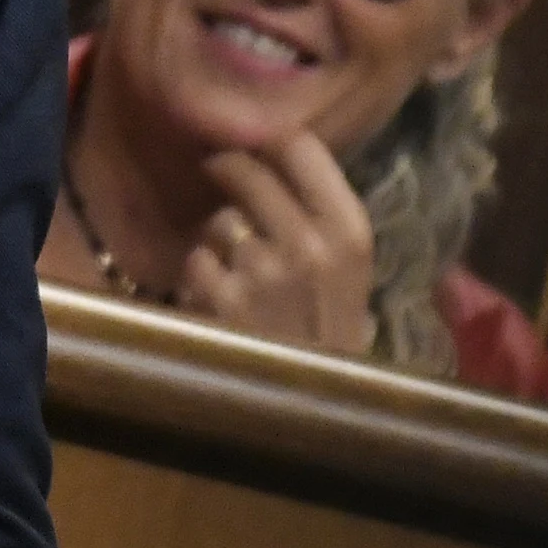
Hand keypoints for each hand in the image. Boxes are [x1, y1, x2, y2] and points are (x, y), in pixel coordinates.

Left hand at [171, 132, 375, 355]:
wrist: (318, 407)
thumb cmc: (332, 331)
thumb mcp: (350, 268)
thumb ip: (321, 212)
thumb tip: (274, 153)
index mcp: (351, 231)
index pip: (301, 146)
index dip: (269, 141)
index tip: (256, 146)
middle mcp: (310, 243)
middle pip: (248, 171)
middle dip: (227, 170)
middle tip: (216, 171)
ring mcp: (263, 270)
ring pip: (219, 220)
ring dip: (219, 239)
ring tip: (237, 267)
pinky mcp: (223, 298)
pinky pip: (197, 260)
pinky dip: (202, 278)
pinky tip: (221, 299)